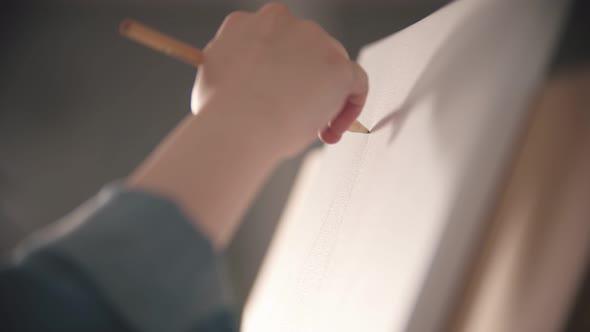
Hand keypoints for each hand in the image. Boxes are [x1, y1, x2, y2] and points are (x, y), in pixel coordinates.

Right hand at [129, 3, 367, 248]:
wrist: (238, 123)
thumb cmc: (219, 113)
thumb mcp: (214, 80)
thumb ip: (234, 74)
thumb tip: (241, 88)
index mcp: (245, 23)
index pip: (270, 42)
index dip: (275, 71)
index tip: (272, 97)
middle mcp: (281, 21)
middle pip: (304, 50)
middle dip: (303, 82)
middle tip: (294, 115)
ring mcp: (313, 41)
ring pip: (330, 66)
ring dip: (324, 97)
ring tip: (310, 129)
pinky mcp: (338, 67)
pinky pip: (357, 83)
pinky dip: (349, 107)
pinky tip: (332, 131)